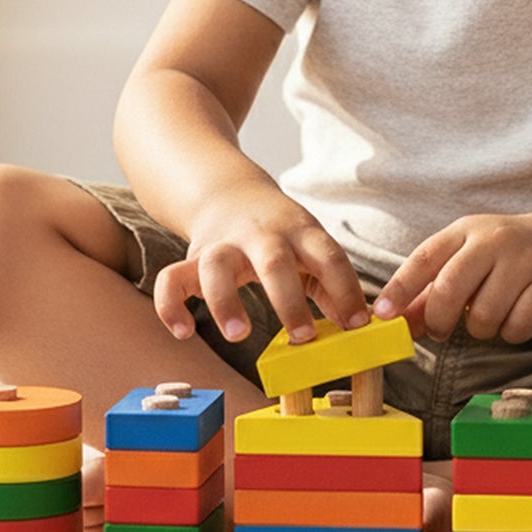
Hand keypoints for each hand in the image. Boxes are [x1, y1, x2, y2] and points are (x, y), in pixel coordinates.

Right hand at [153, 185, 369, 345]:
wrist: (230, 192)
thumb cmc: (282, 232)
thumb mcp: (312, 246)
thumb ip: (333, 285)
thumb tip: (360, 327)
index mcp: (300, 232)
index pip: (328, 256)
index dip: (346, 290)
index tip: (358, 325)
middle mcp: (261, 235)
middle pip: (273, 262)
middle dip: (288, 301)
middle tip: (303, 338)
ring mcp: (223, 244)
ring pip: (215, 266)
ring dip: (225, 301)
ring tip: (238, 334)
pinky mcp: (192, 256)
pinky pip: (171, 278)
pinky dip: (171, 305)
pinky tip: (183, 332)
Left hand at [371, 210, 531, 344]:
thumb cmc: (510, 255)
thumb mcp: (469, 259)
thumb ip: (432, 290)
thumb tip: (398, 323)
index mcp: (466, 230)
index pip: (424, 258)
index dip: (399, 289)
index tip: (382, 316)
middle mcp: (494, 240)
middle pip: (449, 289)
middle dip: (439, 320)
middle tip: (441, 330)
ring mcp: (525, 261)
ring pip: (483, 316)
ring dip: (481, 328)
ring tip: (493, 312)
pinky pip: (516, 328)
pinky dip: (512, 332)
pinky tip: (518, 314)